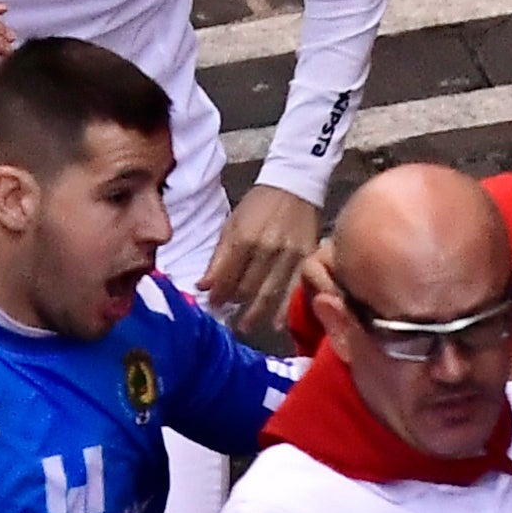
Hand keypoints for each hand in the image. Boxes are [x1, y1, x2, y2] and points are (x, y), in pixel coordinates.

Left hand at [203, 185, 322, 336]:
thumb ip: (219, 256)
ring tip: (244, 327)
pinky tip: (275, 325)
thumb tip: (203, 285)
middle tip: (227, 318)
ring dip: (255, 314)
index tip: (211, 304)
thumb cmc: (259, 204)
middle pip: (247, 288)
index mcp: (245, 237)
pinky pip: (294, 290)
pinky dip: (284, 310)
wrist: (295, 185)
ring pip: (270, 293)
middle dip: (234, 304)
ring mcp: (290, 256)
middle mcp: (268, 249)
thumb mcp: (233, 223)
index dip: (217, 293)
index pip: (227, 276)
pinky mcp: (307, 259)